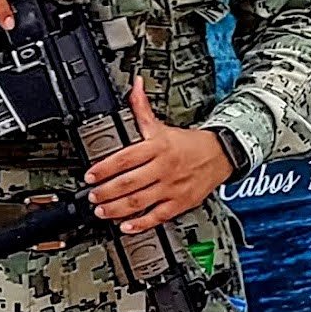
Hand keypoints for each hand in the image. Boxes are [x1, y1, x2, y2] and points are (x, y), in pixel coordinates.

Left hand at [86, 80, 234, 230]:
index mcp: (158, 147)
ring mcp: (172, 187)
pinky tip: (127, 226)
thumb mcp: (161, 125)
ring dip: (117, 208)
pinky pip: (158, 216)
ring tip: (102, 211)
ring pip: (140, 201)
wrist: (220, 155)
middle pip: (129, 182)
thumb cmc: (187, 143)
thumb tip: (134, 85)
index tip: (90, 175)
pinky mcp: (180, 203)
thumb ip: (142, 108)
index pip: (125, 158)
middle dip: (106, 191)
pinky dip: (141, 223)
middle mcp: (164, 167)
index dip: (104, 168)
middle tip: (92, 196)